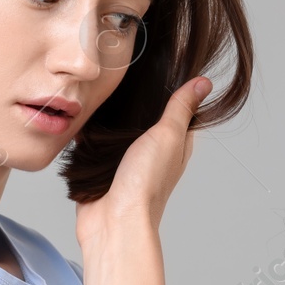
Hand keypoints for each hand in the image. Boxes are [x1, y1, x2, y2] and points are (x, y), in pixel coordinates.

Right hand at [75, 76, 208, 244]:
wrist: (113, 220)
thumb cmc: (145, 185)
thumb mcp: (168, 136)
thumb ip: (181, 109)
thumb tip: (204, 83)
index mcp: (175, 145)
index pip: (179, 112)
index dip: (172, 91)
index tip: (162, 64)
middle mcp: (152, 153)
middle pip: (144, 119)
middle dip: (134, 101)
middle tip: (121, 73)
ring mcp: (125, 162)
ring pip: (117, 130)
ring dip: (108, 116)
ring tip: (99, 90)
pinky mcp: (100, 168)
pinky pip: (93, 144)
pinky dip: (87, 133)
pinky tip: (80, 117)